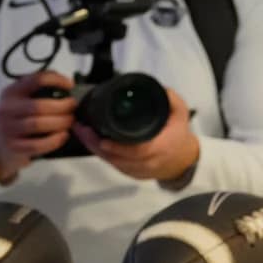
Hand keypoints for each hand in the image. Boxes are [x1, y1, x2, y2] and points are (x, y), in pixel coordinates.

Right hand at [0, 71, 77, 182]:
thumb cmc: (19, 116)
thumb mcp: (23, 98)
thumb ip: (41, 89)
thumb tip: (70, 87)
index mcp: (12, 92)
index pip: (36, 80)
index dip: (58, 80)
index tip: (70, 86)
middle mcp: (7, 109)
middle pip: (40, 105)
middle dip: (63, 106)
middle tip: (73, 107)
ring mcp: (8, 129)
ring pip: (38, 124)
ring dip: (61, 122)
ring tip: (70, 121)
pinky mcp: (14, 146)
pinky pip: (38, 144)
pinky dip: (55, 140)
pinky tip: (63, 135)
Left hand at [76, 87, 201, 185]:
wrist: (181, 160)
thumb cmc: (178, 136)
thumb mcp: (181, 115)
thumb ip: (173, 101)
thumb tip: (160, 88)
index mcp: (160, 148)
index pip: (137, 151)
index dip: (118, 147)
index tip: (102, 138)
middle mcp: (148, 162)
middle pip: (117, 158)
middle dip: (96, 144)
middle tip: (83, 129)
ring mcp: (137, 170)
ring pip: (111, 162)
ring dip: (94, 148)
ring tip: (81, 131)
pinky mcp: (129, 173)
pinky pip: (112, 164)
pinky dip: (100, 153)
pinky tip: (89, 141)